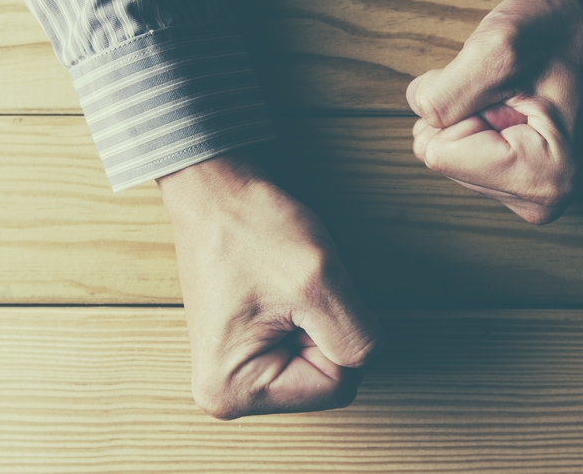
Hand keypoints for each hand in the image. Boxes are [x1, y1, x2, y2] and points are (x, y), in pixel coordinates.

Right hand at [157, 151, 382, 419]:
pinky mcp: (248, 349)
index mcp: (234, 390)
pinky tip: (285, 287)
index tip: (303, 293)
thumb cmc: (250, 226)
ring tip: (288, 283)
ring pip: (321, 358)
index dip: (338, 332)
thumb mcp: (320, 280)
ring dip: (320, 316)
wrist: (215, 190)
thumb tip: (367, 356)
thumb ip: (358, 334)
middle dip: (328, 326)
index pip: (336, 386)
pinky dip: (310, 312)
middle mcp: (229, 392)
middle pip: (328, 379)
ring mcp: (238, 371)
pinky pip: (306, 343)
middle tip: (297, 287)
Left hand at [406, 0, 582, 223]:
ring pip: (450, 155)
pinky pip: (463, 153)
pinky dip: (479, 121)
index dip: (460, 107)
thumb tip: (420, 116)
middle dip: (466, 112)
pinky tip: (516, 104)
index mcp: (543, 175)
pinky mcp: (522, 183)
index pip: (438, 153)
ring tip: (519, 92)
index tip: (507, 86)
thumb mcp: (498, 45)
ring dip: (473, 113)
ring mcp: (532, 194)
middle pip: (443, 159)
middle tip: (512, 87)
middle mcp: (541, 198)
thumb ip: (446, 93)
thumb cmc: (562, 29)